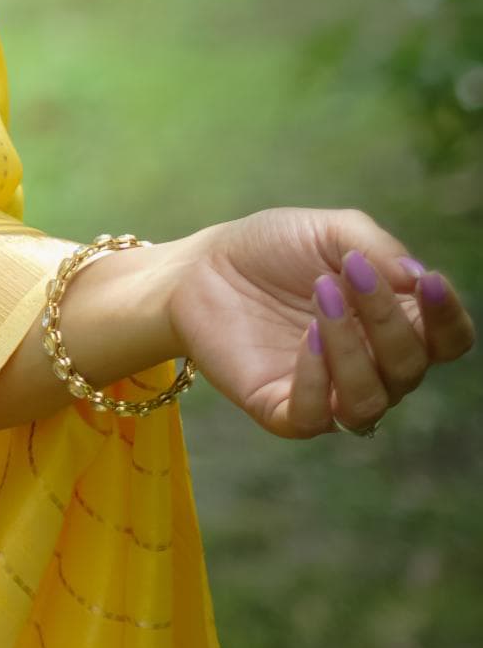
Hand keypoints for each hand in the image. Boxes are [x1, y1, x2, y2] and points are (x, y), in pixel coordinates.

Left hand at [169, 208, 474, 438]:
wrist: (199, 266)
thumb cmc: (271, 248)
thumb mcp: (326, 230)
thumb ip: (376, 247)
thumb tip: (419, 281)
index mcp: (393, 324)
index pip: (449, 341)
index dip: (449, 320)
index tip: (430, 284)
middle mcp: (371, 366)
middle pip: (411, 366)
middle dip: (386, 318)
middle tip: (350, 272)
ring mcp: (330, 393)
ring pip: (371, 400)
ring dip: (353, 350)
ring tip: (322, 296)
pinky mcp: (283, 410)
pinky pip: (318, 417)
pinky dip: (319, 380)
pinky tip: (306, 337)